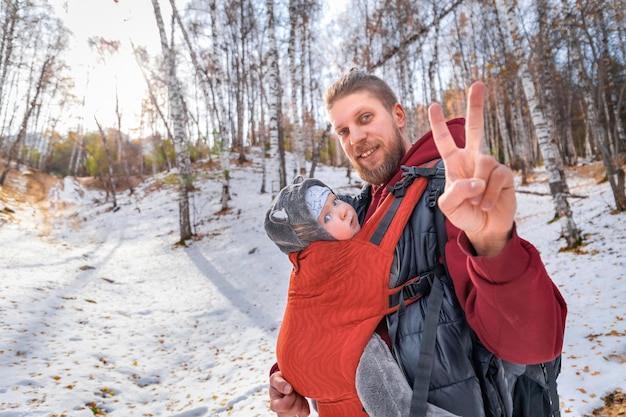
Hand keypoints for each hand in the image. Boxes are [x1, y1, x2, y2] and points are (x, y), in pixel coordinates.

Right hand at [269, 371, 309, 416]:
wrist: (285, 382)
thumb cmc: (279, 381)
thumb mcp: (276, 378)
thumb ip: (279, 383)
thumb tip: (288, 389)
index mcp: (274, 405)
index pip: (285, 406)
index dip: (291, 396)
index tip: (291, 387)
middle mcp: (281, 413)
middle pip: (295, 409)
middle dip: (297, 396)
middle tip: (293, 389)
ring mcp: (291, 415)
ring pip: (301, 411)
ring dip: (301, 399)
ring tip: (295, 392)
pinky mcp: (299, 414)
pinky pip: (306, 412)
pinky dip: (305, 404)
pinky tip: (300, 398)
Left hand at [428, 81, 515, 255]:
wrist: (484, 228)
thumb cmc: (464, 213)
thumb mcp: (448, 205)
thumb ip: (455, 191)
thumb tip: (476, 180)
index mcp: (455, 163)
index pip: (445, 141)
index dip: (439, 124)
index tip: (433, 105)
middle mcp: (473, 159)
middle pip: (476, 129)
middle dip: (476, 106)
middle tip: (478, 83)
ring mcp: (490, 165)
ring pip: (484, 163)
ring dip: (478, 187)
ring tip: (477, 202)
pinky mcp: (505, 175)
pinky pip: (497, 177)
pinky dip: (488, 195)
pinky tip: (486, 205)